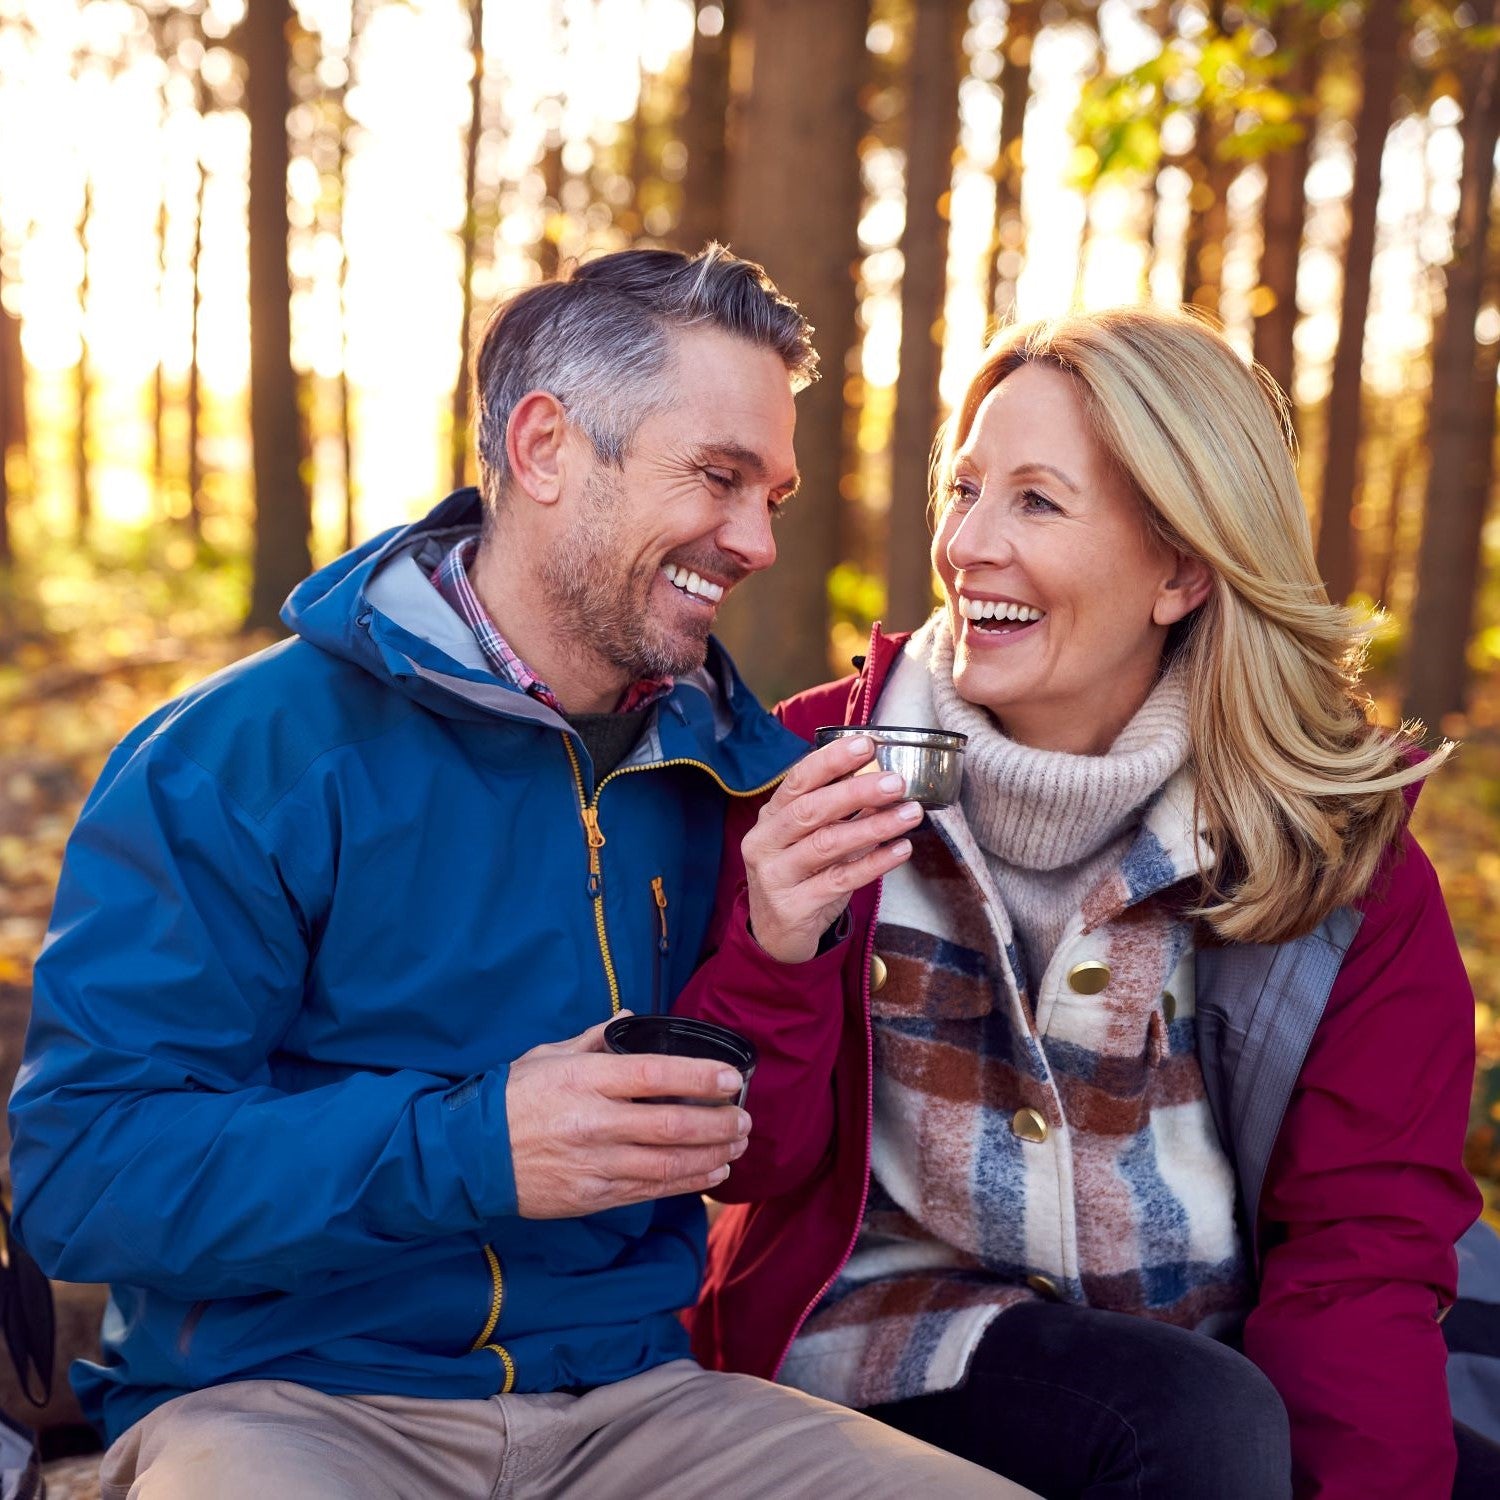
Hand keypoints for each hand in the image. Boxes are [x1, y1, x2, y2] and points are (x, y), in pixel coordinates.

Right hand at [506, 1016, 750, 1218]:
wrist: (470, 1157)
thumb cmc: (512, 1098)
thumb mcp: (548, 1055)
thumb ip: (595, 1039)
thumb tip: (629, 1018)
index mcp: (586, 1079)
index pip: (655, 1074)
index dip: (700, 1076)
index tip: (732, 1078)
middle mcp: (594, 1122)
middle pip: (671, 1124)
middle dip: (718, 1122)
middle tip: (745, 1118)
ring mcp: (595, 1163)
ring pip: (668, 1164)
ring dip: (711, 1155)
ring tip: (737, 1145)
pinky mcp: (592, 1197)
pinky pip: (650, 1191)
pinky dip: (687, 1183)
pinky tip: (710, 1172)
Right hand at [743, 734, 921, 964]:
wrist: (774, 935)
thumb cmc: (799, 876)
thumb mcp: (809, 839)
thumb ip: (838, 812)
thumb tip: (883, 779)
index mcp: (770, 817)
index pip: (797, 780)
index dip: (831, 760)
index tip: (866, 744)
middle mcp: (765, 842)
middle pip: (811, 809)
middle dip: (856, 791)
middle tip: (896, 781)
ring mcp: (775, 876)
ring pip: (827, 844)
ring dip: (874, 826)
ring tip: (910, 814)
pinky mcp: (793, 906)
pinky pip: (840, 880)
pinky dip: (875, 863)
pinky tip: (902, 849)